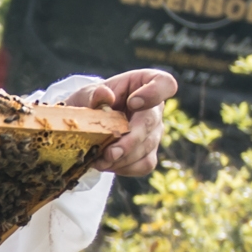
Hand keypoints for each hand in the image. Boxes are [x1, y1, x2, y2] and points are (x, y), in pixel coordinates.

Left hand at [58, 68, 180, 175]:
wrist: (86, 123)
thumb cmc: (91, 102)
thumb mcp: (87, 94)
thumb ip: (94, 94)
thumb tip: (105, 95)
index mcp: (144, 84)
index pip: (165, 84)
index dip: (154, 93)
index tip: (133, 102)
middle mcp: (155, 108)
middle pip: (151, 123)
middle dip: (130, 140)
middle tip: (110, 152)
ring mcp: (155, 132)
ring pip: (147, 147)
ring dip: (123, 158)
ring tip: (100, 161)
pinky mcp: (149, 152)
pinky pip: (144, 164)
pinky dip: (125, 168)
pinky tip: (108, 165)